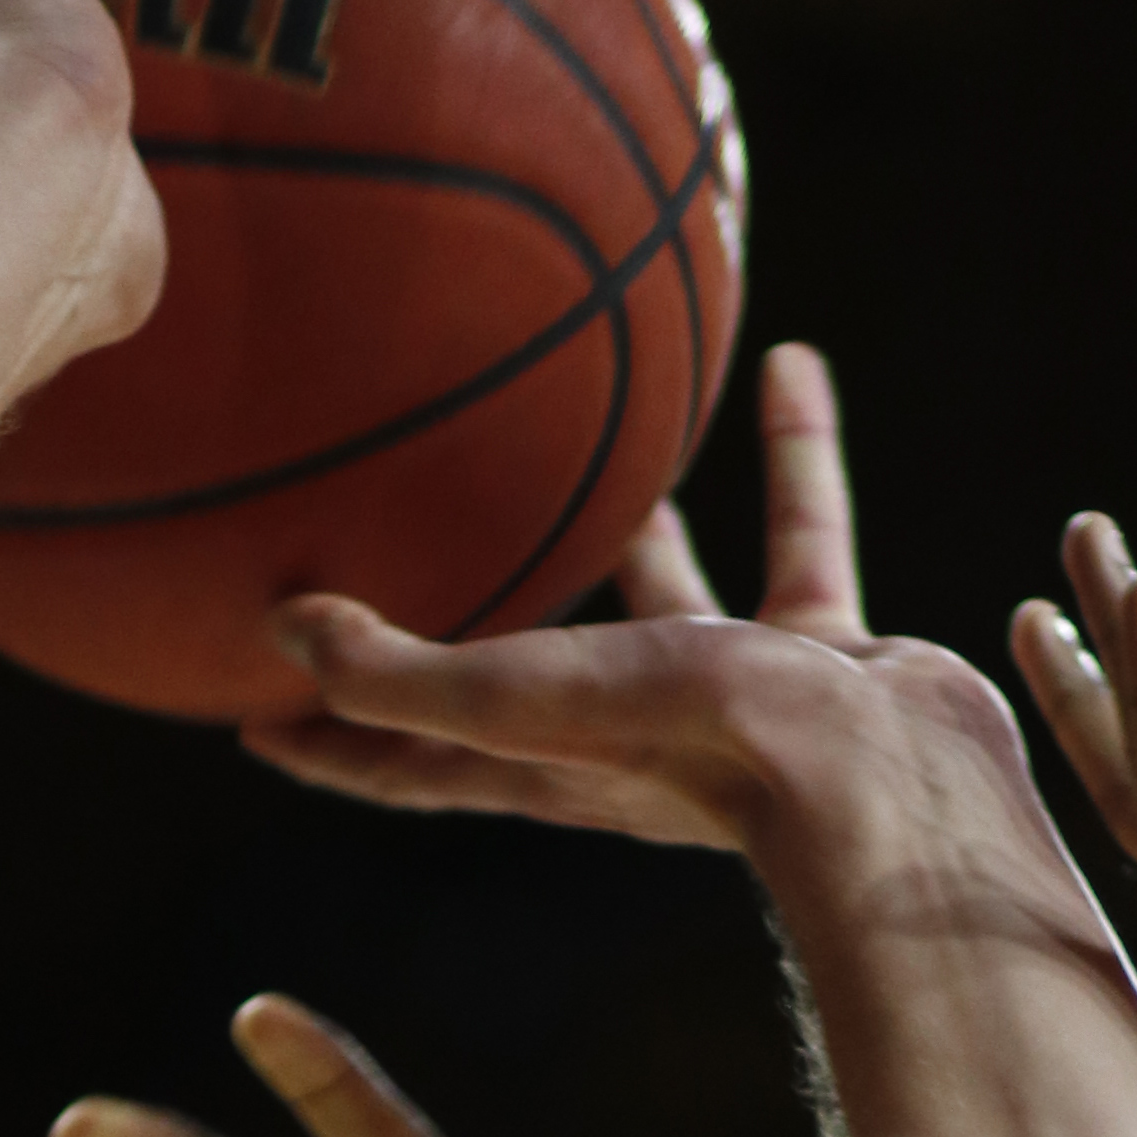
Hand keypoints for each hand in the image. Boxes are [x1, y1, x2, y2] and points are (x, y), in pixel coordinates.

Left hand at [238, 341, 1012, 860]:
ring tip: (614, 451)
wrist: (884, 776)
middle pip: (522, 675)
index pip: (402, 758)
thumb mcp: (518, 698)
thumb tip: (285, 627)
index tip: (251, 716)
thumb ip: (398, 674)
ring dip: (642, 529)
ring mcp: (730, 697)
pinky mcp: (821, 659)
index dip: (328, 742)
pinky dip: (794, 453)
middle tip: (418, 557)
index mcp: (539, 763)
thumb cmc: (693, 744)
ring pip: (671, 595)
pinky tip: (783, 361)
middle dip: (471, 628)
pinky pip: (800, 531)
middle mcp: (626, 734)